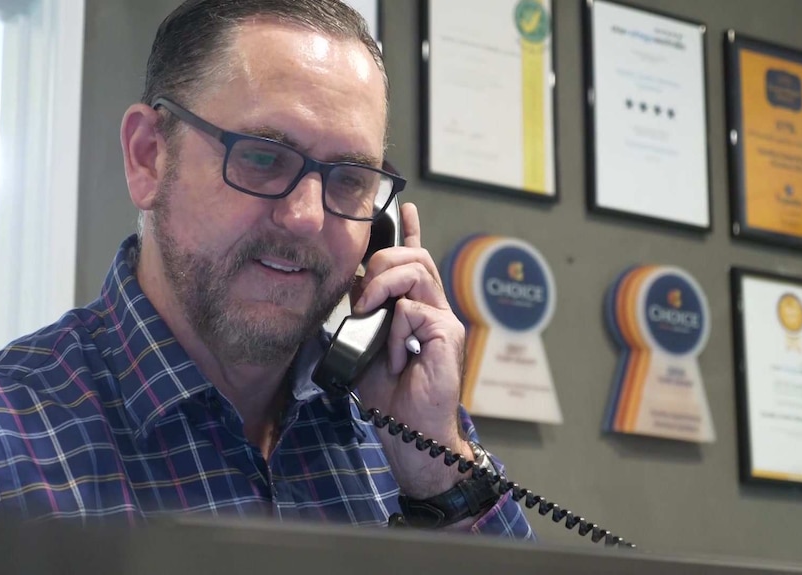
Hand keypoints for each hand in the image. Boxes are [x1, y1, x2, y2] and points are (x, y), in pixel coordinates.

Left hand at [352, 202, 473, 498]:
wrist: (410, 432)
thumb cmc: (390, 395)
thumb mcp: (366, 345)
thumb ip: (365, 315)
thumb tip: (354, 285)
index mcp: (416, 307)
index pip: (415, 260)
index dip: (410, 231)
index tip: (405, 207)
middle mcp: (434, 308)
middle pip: (413, 257)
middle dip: (381, 263)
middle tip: (362, 297)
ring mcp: (443, 320)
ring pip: (416, 272)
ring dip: (383, 288)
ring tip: (370, 314)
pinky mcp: (447, 335)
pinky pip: (412, 310)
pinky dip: (394, 332)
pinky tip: (393, 357)